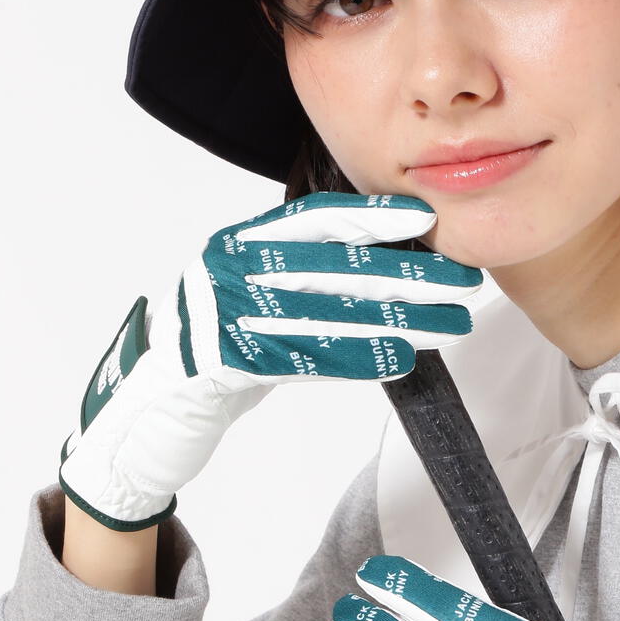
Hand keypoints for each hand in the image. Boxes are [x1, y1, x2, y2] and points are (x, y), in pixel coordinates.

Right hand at [59, 192, 482, 531]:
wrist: (156, 404)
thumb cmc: (224, 343)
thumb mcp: (256, 292)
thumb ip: (303, 273)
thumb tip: (390, 264)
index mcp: (242, 242)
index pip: (317, 220)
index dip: (374, 217)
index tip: (428, 220)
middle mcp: (231, 269)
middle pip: (334, 268)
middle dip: (407, 275)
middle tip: (463, 284)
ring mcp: (224, 314)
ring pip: (328, 313)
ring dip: (397, 321)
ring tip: (450, 326)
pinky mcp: (223, 362)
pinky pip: (303, 358)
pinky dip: (355, 358)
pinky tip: (400, 359)